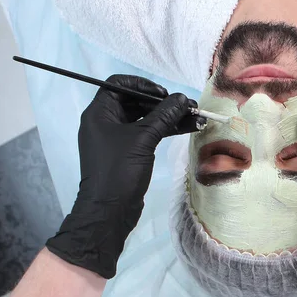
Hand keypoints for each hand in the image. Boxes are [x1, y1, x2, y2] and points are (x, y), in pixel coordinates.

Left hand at [46, 75, 202, 278]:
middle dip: (163, 103)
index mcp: (100, 112)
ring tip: (195, 117)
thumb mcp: (143, 139)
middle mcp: (106, 121)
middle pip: (136, 101)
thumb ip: (164, 115)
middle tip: (187, 106)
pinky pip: (148, 133)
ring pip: (145, 118)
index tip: (164, 94)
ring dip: (169, 117)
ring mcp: (117, 137)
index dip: (142, 84)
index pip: (119, 84)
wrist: (108, 212)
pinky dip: (166, 130)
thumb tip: (182, 98)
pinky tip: (188, 128)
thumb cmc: (119, 170)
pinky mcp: (128, 151)